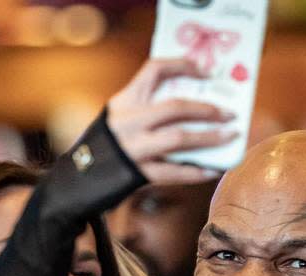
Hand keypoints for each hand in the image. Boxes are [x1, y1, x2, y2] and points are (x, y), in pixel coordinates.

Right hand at [106, 58, 237, 184]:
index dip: (182, 65)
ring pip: (179, 138)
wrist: (76, 180)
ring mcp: (133, 148)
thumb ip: (146, 108)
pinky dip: (196, 171)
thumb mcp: (119, 117)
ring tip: (229, 137)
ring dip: (209, 138)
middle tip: (229, 114)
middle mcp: (128, 121)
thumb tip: (193, 107)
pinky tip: (213, 169)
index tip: (205, 71)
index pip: (154, 69)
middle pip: (175, 107)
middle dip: (207, 109)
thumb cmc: (106, 146)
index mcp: (124, 101)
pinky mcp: (137, 173)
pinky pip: (174, 172)